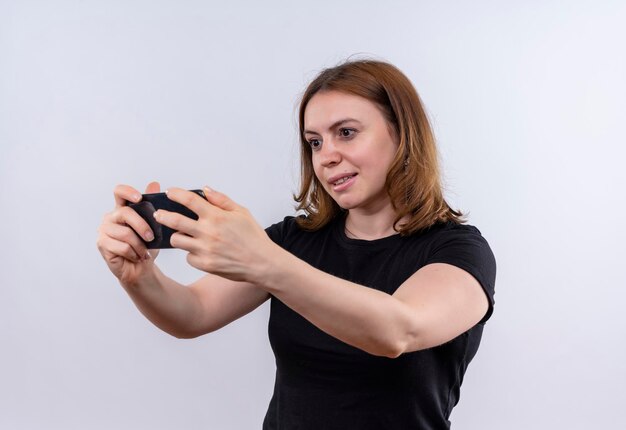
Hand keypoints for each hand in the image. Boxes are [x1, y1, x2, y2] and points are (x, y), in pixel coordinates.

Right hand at [96, 181, 160, 286]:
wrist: (141, 268)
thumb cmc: (146, 246)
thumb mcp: (154, 226)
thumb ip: (152, 206)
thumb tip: (154, 183)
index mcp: (122, 209)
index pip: (119, 192)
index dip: (128, 192)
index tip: (139, 198)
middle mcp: (111, 217)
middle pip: (125, 213)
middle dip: (143, 226)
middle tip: (152, 237)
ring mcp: (104, 230)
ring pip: (125, 233)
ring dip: (140, 245)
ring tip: (144, 252)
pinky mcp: (102, 244)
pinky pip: (122, 247)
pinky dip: (134, 253)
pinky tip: (137, 257)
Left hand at [155, 187, 275, 282]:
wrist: (262, 263)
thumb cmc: (254, 237)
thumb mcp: (241, 212)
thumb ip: (222, 200)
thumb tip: (205, 190)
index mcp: (216, 216)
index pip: (189, 200)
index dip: (176, 194)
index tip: (170, 192)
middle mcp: (208, 232)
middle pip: (174, 221)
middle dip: (162, 215)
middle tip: (159, 214)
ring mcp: (205, 250)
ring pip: (177, 240)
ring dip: (177, 236)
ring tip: (182, 234)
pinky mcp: (204, 264)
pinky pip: (188, 257)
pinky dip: (191, 253)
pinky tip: (200, 251)